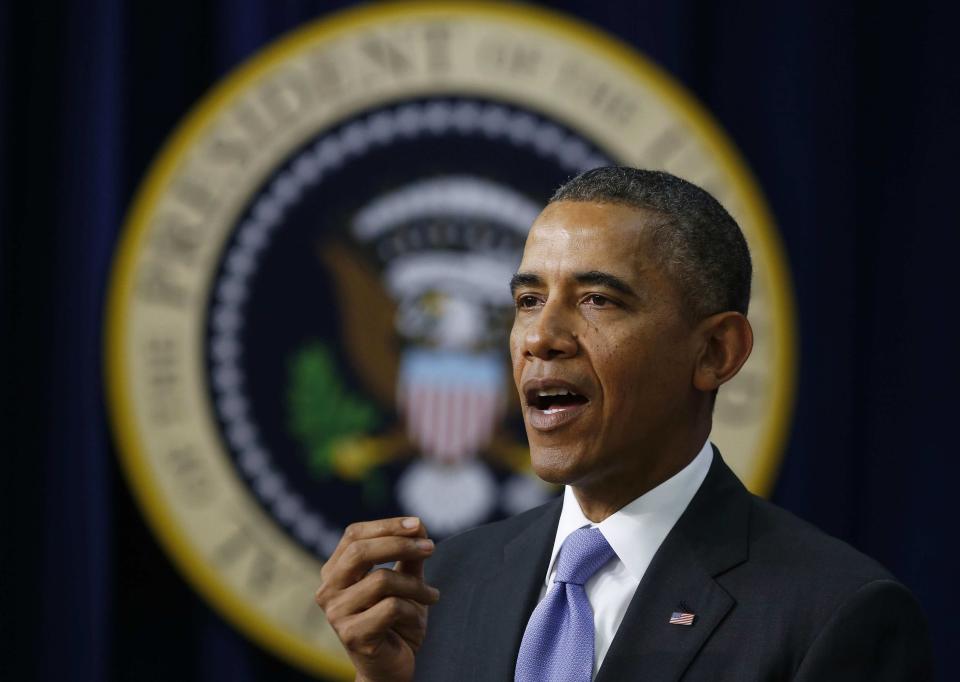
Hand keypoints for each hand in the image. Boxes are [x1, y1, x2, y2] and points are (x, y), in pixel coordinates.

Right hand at [315, 517, 438, 681]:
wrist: (392, 669)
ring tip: (432, 596)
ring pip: (381, 580)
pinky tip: (418, 619)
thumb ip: (408, 556)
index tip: (418, 524)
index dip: (386, 525)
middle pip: (360, 552)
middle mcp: (329, 591)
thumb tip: (419, 525)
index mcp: (335, 572)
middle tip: (431, 548)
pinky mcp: (352, 635)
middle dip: (401, 544)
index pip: (354, 535)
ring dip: (415, 586)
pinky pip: (390, 608)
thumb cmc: (396, 622)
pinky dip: (413, 610)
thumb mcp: (404, 583)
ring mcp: (337, 614)